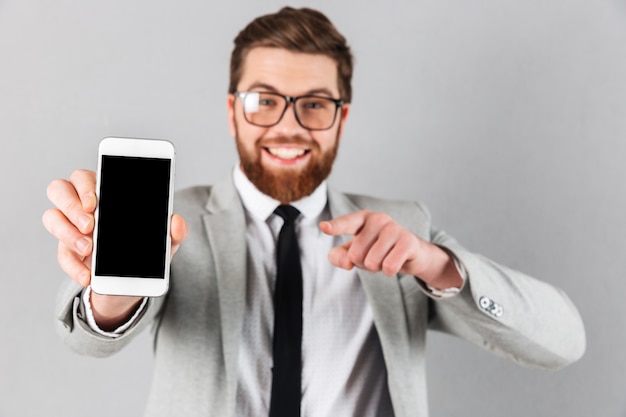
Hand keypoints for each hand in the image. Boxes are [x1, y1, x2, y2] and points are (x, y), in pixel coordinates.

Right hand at [42, 169, 187, 328]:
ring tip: (89, 248)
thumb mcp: (164, 242)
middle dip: (72, 205)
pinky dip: (73, 266)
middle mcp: (82, 206)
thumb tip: (177, 222)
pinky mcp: (67, 252)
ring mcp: (71, 227)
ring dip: (67, 232)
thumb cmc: (145, 248)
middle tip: (91, 225)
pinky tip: (88, 275)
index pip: (85, 177)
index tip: (95, 201)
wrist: (131, 281)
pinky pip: (60, 254)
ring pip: (51, 217)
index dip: (86, 185)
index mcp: (105, 193)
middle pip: (60, 189)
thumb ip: (174, 231)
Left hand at [320, 210, 461, 288]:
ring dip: (378, 268)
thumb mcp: (354, 253)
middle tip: (375, 256)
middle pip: (355, 255)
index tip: (324, 227)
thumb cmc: (377, 249)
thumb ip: (339, 256)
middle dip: (363, 263)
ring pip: (372, 262)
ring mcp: (394, 228)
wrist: (411, 253)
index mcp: (362, 218)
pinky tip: (396, 262)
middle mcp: (377, 219)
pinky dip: (390, 271)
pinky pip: (389, 266)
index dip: (335, 227)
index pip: (346, 223)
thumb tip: (346, 262)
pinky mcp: (408, 241)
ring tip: (386, 258)